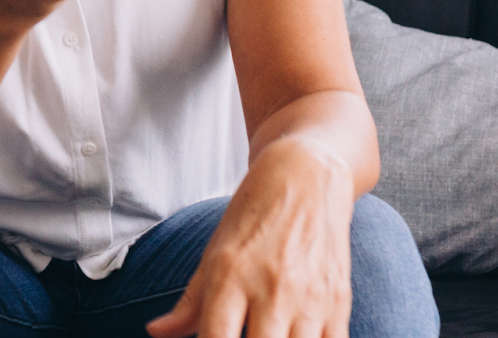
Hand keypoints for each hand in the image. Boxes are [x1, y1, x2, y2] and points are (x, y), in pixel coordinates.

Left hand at [148, 138, 354, 337]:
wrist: (306, 177)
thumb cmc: (254, 217)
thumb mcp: (214, 253)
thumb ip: (189, 303)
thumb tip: (156, 332)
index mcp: (230, 276)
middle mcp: (271, 289)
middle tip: (242, 337)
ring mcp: (309, 299)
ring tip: (265, 335)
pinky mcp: (340, 304)